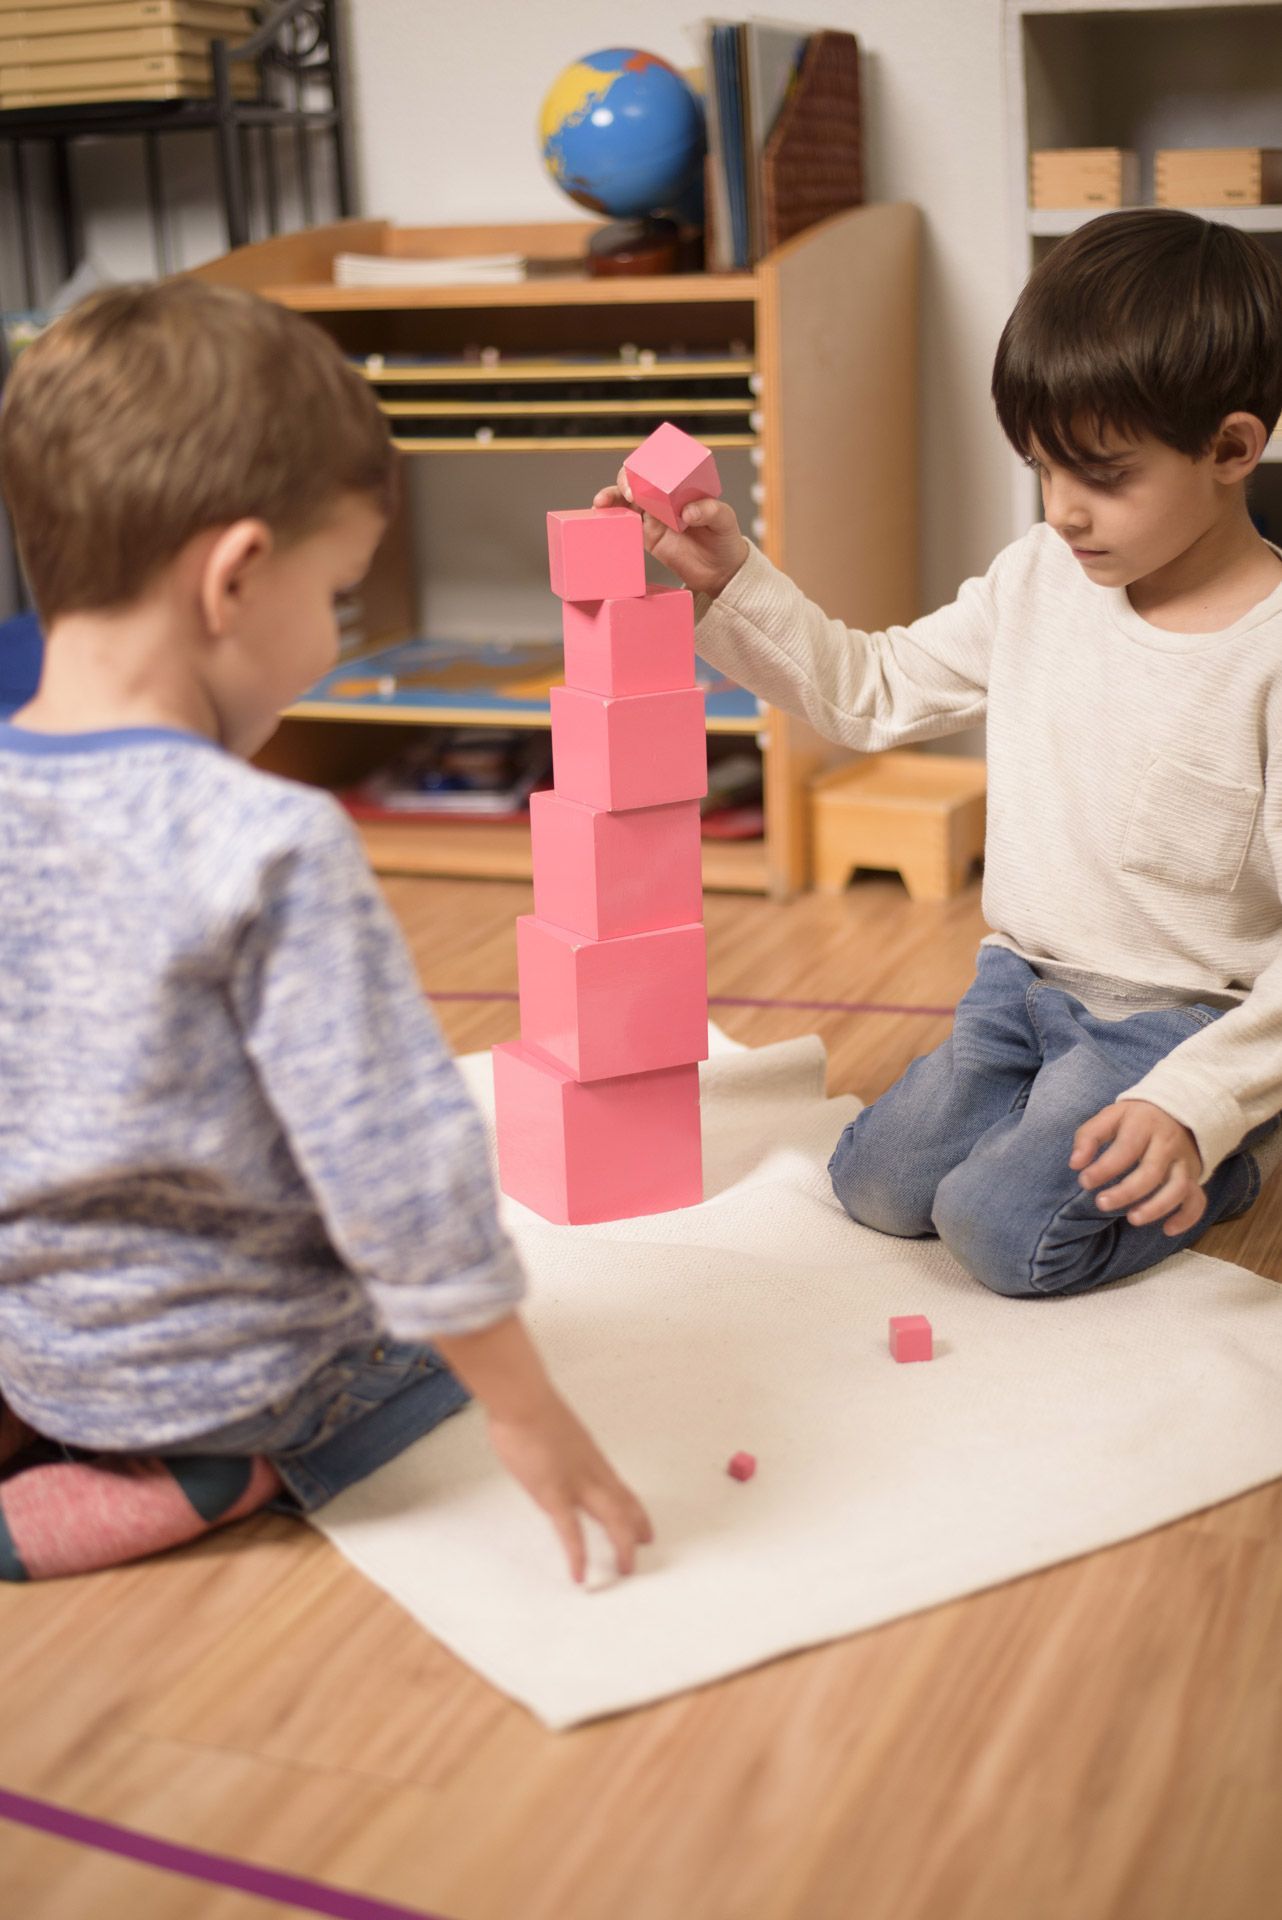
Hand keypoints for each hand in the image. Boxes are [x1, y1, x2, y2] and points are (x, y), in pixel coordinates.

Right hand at [486, 1393, 653, 1583]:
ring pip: (612, 1518)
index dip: (635, 1510)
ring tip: (625, 1569)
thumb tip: (551, 1453)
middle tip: (642, 1550)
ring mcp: (576, 1483)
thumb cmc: (530, 1408)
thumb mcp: (553, 1429)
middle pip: (624, 1505)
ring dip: (621, 1545)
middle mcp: (591, 1471)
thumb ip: (558, 1447)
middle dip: (635, 1530)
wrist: (522, 1400)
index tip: (644, 1527)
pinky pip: (570, 1531)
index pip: (621, 1489)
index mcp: (590, 1457)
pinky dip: (577, 1555)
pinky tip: (580, 1574)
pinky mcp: (553, 1493)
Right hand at [593, 467, 748, 598]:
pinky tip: (602, 519)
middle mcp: (664, 498)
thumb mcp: (724, 520)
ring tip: (601, 504)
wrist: (719, 571)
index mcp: (681, 486)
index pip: (658, 467)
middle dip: (624, 481)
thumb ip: (710, 511)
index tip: (642, 475)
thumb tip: (687, 512)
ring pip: (625, 501)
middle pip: (636, 481)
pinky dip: (612, 520)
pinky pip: (626, 525)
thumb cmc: (725, 539)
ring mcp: (653, 517)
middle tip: (627, 493)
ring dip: (611, 498)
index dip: (645, 466)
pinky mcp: (647, 537)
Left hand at [1070, 1099, 1205, 1235]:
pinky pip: (1198, 1200)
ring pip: (1178, 1188)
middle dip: (1126, 1192)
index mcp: (1144, 1125)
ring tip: (1132, 1219)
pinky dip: (1187, 1217)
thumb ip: (1089, 1136)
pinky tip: (1168, 1230)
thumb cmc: (1136, 1118)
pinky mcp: (1195, 1177)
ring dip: (1157, 1207)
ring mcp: (1184, 1162)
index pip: (1126, 1149)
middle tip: (1101, 1203)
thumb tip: (1075, 1163)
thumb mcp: (1111, 1116)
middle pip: (1151, 1172)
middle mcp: (1168, 1144)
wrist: (1178, 1110)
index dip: (1104, 1168)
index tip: (1084, 1181)